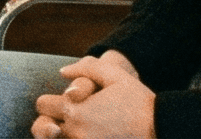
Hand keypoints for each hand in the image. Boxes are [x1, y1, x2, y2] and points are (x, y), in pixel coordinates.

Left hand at [34, 53, 152, 138]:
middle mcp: (74, 133)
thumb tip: (62, 73)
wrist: (158, 127)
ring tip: (80, 127)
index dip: (51, 100)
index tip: (64, 101)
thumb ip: (85, 68)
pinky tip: (88, 134)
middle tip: (65, 118)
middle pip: (42, 128)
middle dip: (50, 121)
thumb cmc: (137, 100)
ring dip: (61, 134)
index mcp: (76, 110)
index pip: (42, 105)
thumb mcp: (114, 76)